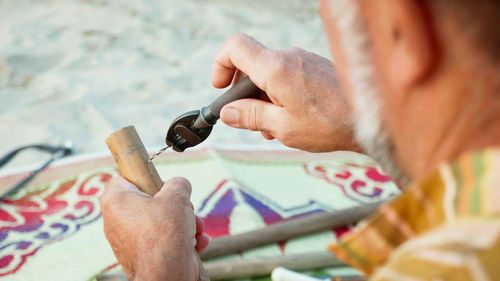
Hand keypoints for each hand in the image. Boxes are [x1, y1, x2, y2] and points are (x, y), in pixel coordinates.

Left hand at [100, 177, 209, 280]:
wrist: (166, 275)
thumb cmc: (165, 233)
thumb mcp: (177, 196)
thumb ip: (178, 184)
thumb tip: (180, 185)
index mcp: (116, 201)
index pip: (126, 177)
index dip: (146, 176)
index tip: (162, 183)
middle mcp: (116, 221)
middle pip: (150, 202)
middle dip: (176, 205)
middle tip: (186, 207)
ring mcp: (128, 241)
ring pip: (160, 222)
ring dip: (184, 223)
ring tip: (197, 228)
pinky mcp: (142, 257)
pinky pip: (162, 241)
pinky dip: (181, 241)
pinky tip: (196, 243)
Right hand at [213, 33, 361, 151]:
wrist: (372, 117)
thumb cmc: (330, 125)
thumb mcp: (283, 127)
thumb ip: (251, 116)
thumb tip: (228, 112)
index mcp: (276, 68)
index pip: (235, 47)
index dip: (220, 64)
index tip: (221, 87)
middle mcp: (289, 57)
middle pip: (251, 65)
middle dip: (244, 93)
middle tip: (251, 121)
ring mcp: (304, 59)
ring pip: (270, 73)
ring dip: (264, 98)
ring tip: (276, 127)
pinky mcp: (315, 66)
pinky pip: (288, 75)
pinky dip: (281, 94)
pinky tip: (293, 119)